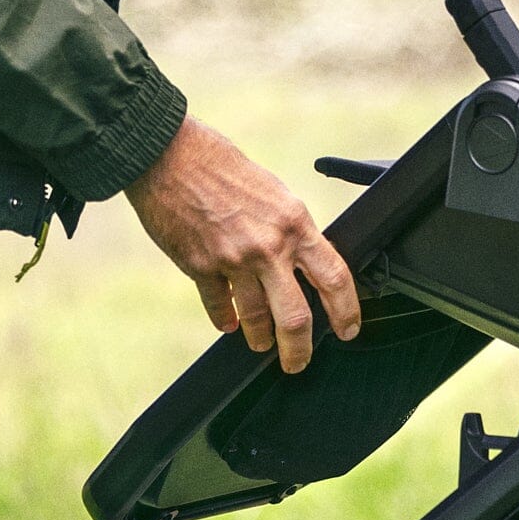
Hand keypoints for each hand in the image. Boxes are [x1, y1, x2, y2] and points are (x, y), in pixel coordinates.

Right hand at [125, 118, 359, 373]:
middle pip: (295, 317)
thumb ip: (289, 230)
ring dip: (259, 337)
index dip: (347, 310)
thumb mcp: (273, 192)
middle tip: (297, 363)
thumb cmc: (222, 166)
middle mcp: (268, 246)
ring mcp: (232, 260)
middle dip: (299, 350)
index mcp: (294, 222)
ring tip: (260, 343)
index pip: (334, 277)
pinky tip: (227, 323)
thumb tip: (301, 263)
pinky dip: (224, 319)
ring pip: (254, 320)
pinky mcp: (199, 268)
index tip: (348, 329)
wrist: (169, 156)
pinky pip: (218, 308)